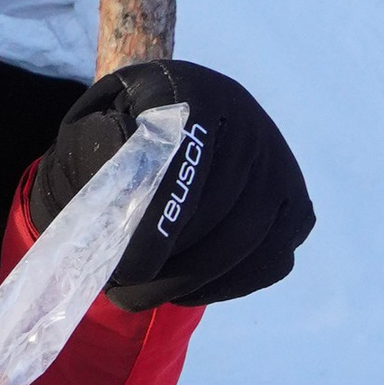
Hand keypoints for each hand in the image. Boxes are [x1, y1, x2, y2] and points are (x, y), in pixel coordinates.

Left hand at [31, 58, 314, 311]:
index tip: (127, 271)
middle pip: (223, 209)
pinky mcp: (295, 204)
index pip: (188, 162)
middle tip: (125, 291)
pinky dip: (229, 284)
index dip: (160, 224)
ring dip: (196, 281)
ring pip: (252, 240)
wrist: (161, 129)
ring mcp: (279, 164)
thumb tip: (115, 210)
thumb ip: (93, 162)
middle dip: (172, 266)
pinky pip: (273, 259)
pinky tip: (189, 285)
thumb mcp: (88, 137)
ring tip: (149, 291)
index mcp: (193, 93)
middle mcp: (248, 121)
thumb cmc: (113, 140)